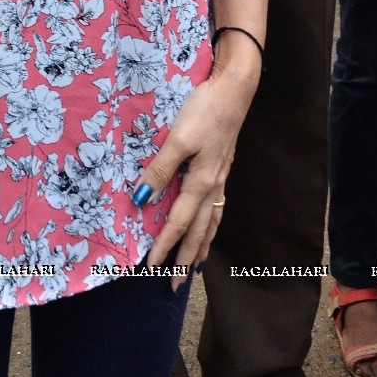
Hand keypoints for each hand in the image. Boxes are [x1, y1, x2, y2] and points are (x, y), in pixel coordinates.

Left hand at [135, 56, 259, 288]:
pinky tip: (209, 223)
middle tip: (175, 286)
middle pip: (198, 232)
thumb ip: (160, 170)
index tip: (151, 269)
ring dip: (200, 246)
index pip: (179, 224)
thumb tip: (142, 201)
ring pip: (211, 222)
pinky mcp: (221, 166)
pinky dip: (211, 225)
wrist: (234, 90)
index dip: (164, 247)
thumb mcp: (177, 139)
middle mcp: (212, 186)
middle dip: (185, 259)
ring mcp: (220, 177)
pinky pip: (216, 207)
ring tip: (194, 266)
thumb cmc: (204, 111)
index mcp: (200, 182)